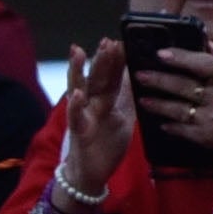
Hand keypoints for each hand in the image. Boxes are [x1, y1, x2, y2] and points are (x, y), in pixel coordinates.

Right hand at [52, 38, 135, 194]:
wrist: (90, 173)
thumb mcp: (122, 115)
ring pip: (81, 90)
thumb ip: (127, 93)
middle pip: (98, 77)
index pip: (113, 74)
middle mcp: (92, 103)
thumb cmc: (106, 143)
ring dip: (79, 70)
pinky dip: (75, 106)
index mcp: (106, 99)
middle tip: (108, 41)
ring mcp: (83, 115)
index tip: (123, 39)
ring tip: (78, 51)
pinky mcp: (79, 132)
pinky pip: (76, 117)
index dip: (117, 58)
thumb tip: (137, 70)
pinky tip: (77, 94)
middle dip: (102, 59)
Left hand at [135, 34, 212, 159]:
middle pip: (184, 86)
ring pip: (178, 109)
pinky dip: (170, 126)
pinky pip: (183, 129)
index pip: (203, 64)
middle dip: (159, 80)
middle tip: (139, 75)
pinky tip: (160, 122)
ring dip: (158, 104)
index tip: (161, 54)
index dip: (181, 58)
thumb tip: (206, 43)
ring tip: (143, 99)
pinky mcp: (208, 137)